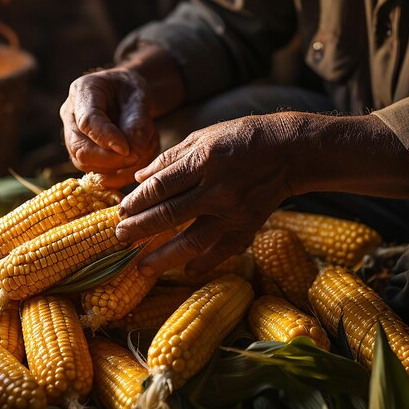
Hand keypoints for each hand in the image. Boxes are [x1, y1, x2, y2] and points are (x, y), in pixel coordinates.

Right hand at [60, 68, 158, 187]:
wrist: (126, 95)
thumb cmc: (132, 90)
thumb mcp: (140, 96)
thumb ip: (138, 121)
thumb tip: (134, 151)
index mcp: (83, 92)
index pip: (87, 122)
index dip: (106, 139)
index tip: (126, 150)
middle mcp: (71, 117)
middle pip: (80, 150)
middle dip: (111, 161)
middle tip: (137, 157)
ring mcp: (74, 139)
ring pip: (89, 167)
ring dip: (120, 168)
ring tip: (144, 153)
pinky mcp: (84, 156)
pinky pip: (99, 174)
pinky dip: (122, 174)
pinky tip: (139, 161)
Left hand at [116, 114, 294, 276]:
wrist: (289, 150)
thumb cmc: (241, 137)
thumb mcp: (203, 136)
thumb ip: (170, 158)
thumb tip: (139, 178)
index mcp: (203, 161)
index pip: (159, 187)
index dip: (136, 203)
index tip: (120, 212)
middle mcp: (217, 189)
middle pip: (169, 215)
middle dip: (139, 229)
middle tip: (119, 238)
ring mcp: (234, 211)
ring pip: (192, 240)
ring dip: (164, 257)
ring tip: (142, 267)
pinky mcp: (249, 225)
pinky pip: (223, 250)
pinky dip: (205, 263)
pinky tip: (186, 272)